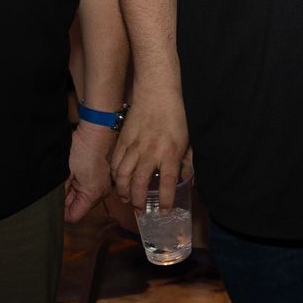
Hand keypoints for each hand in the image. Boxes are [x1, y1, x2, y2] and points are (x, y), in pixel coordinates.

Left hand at [64, 121, 116, 220]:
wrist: (95, 131)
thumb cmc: (80, 150)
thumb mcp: (64, 174)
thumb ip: (60, 194)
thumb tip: (54, 207)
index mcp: (93, 195)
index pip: (73, 216)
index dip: (61, 210)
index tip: (55, 196)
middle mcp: (103, 194)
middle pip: (79, 207)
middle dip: (67, 199)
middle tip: (62, 182)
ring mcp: (105, 186)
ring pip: (83, 198)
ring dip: (73, 191)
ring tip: (69, 175)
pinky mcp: (104, 178)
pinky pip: (88, 189)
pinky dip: (80, 184)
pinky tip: (76, 172)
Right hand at [111, 80, 191, 209]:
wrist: (157, 92)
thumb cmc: (176, 115)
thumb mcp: (188, 139)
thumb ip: (186, 162)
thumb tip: (186, 180)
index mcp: (170, 152)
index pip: (167, 183)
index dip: (165, 200)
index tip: (164, 210)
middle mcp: (150, 152)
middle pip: (139, 183)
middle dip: (138, 201)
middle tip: (140, 210)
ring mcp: (134, 146)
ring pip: (122, 175)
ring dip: (123, 191)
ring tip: (126, 199)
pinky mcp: (123, 140)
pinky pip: (115, 162)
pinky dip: (114, 175)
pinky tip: (118, 181)